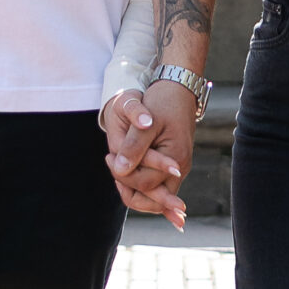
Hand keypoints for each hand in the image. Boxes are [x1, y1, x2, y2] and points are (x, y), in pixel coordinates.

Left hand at [102, 83, 194, 229]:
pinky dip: (144, 188)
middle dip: (129, 189)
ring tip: (115, 171)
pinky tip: (129, 189)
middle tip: (110, 165)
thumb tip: (120, 170)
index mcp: (176, 159)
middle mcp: (179, 169)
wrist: (179, 90)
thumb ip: (134, 147)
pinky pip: (157, 185)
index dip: (125, 176)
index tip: (109, 157)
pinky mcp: (172, 165)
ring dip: (135, 189)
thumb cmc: (163, 102)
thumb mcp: (147, 121)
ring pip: (154, 195)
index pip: (145, 184)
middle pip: (153, 198)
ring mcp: (176, 169)